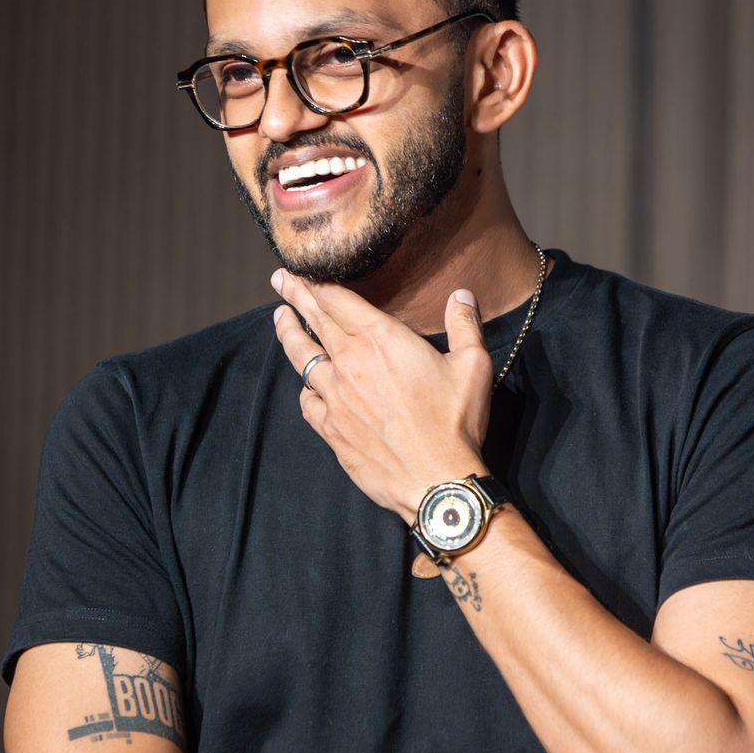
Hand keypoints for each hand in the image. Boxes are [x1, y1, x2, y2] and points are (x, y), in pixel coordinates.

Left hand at [270, 271, 493, 519]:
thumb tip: (461, 295)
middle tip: (280, 280)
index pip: (337, 299)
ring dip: (289, 335)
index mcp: (381, 339)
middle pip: (313, 321)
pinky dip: (305, 388)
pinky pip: (307, 401)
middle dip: (294, 295)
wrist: (435, 482)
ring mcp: (335, 397)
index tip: (300, 271)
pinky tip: (306, 384)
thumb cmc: (456, 423)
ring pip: (302, 358)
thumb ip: (465, 324)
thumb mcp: (473, 366)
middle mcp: (350, 362)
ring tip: (280, 320)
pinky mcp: (331, 429)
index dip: (316, 282)